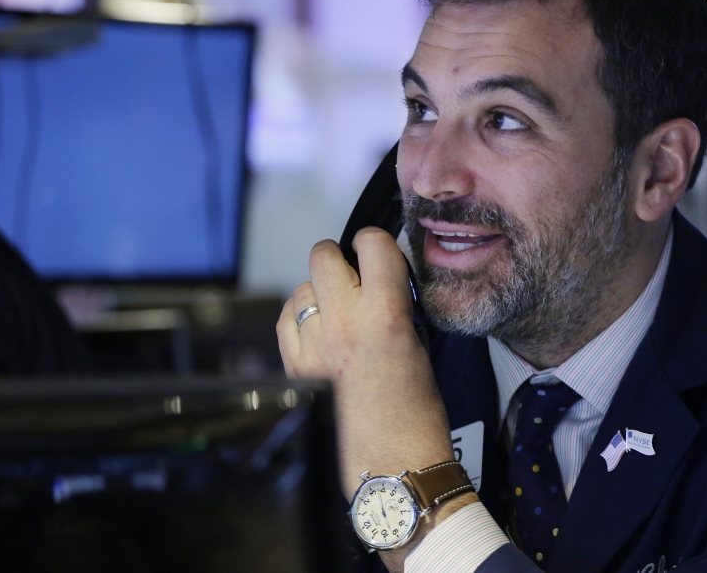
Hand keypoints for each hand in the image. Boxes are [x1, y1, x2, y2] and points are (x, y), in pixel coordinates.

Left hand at [276, 227, 477, 569]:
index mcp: (385, 314)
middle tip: (354, 280)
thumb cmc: (417, 410)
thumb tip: (379, 274)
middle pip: (323, 255)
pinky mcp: (293, 366)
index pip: (371, 242)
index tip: (380, 256)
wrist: (394, 463)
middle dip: (340, 261)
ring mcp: (312, 345)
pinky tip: (320, 333)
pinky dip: (301, 318)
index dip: (377, 245)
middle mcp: (343, 322)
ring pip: (301, 287)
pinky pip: (286, 318)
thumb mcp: (419, 341)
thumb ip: (396, 301)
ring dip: (320, 293)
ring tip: (339, 316)